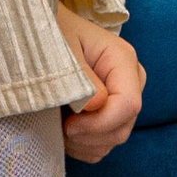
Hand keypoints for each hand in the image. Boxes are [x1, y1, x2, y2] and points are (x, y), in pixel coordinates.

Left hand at [57, 0, 144, 163]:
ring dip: (83, 142)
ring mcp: (124, 99)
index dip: (99, 123)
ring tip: (57, 123)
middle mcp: (131, 80)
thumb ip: (79, 75)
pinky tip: (63, 129)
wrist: (45, 30)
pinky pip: (103, 144)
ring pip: (114, 139)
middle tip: (59, 125)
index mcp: (122, 59)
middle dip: (89, 135)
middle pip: (122, 126)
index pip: (128, 104)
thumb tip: (97, 105)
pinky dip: (83, 145)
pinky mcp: (112, 114)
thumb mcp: (61, 47)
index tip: (69, 125)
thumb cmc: (51, 33)